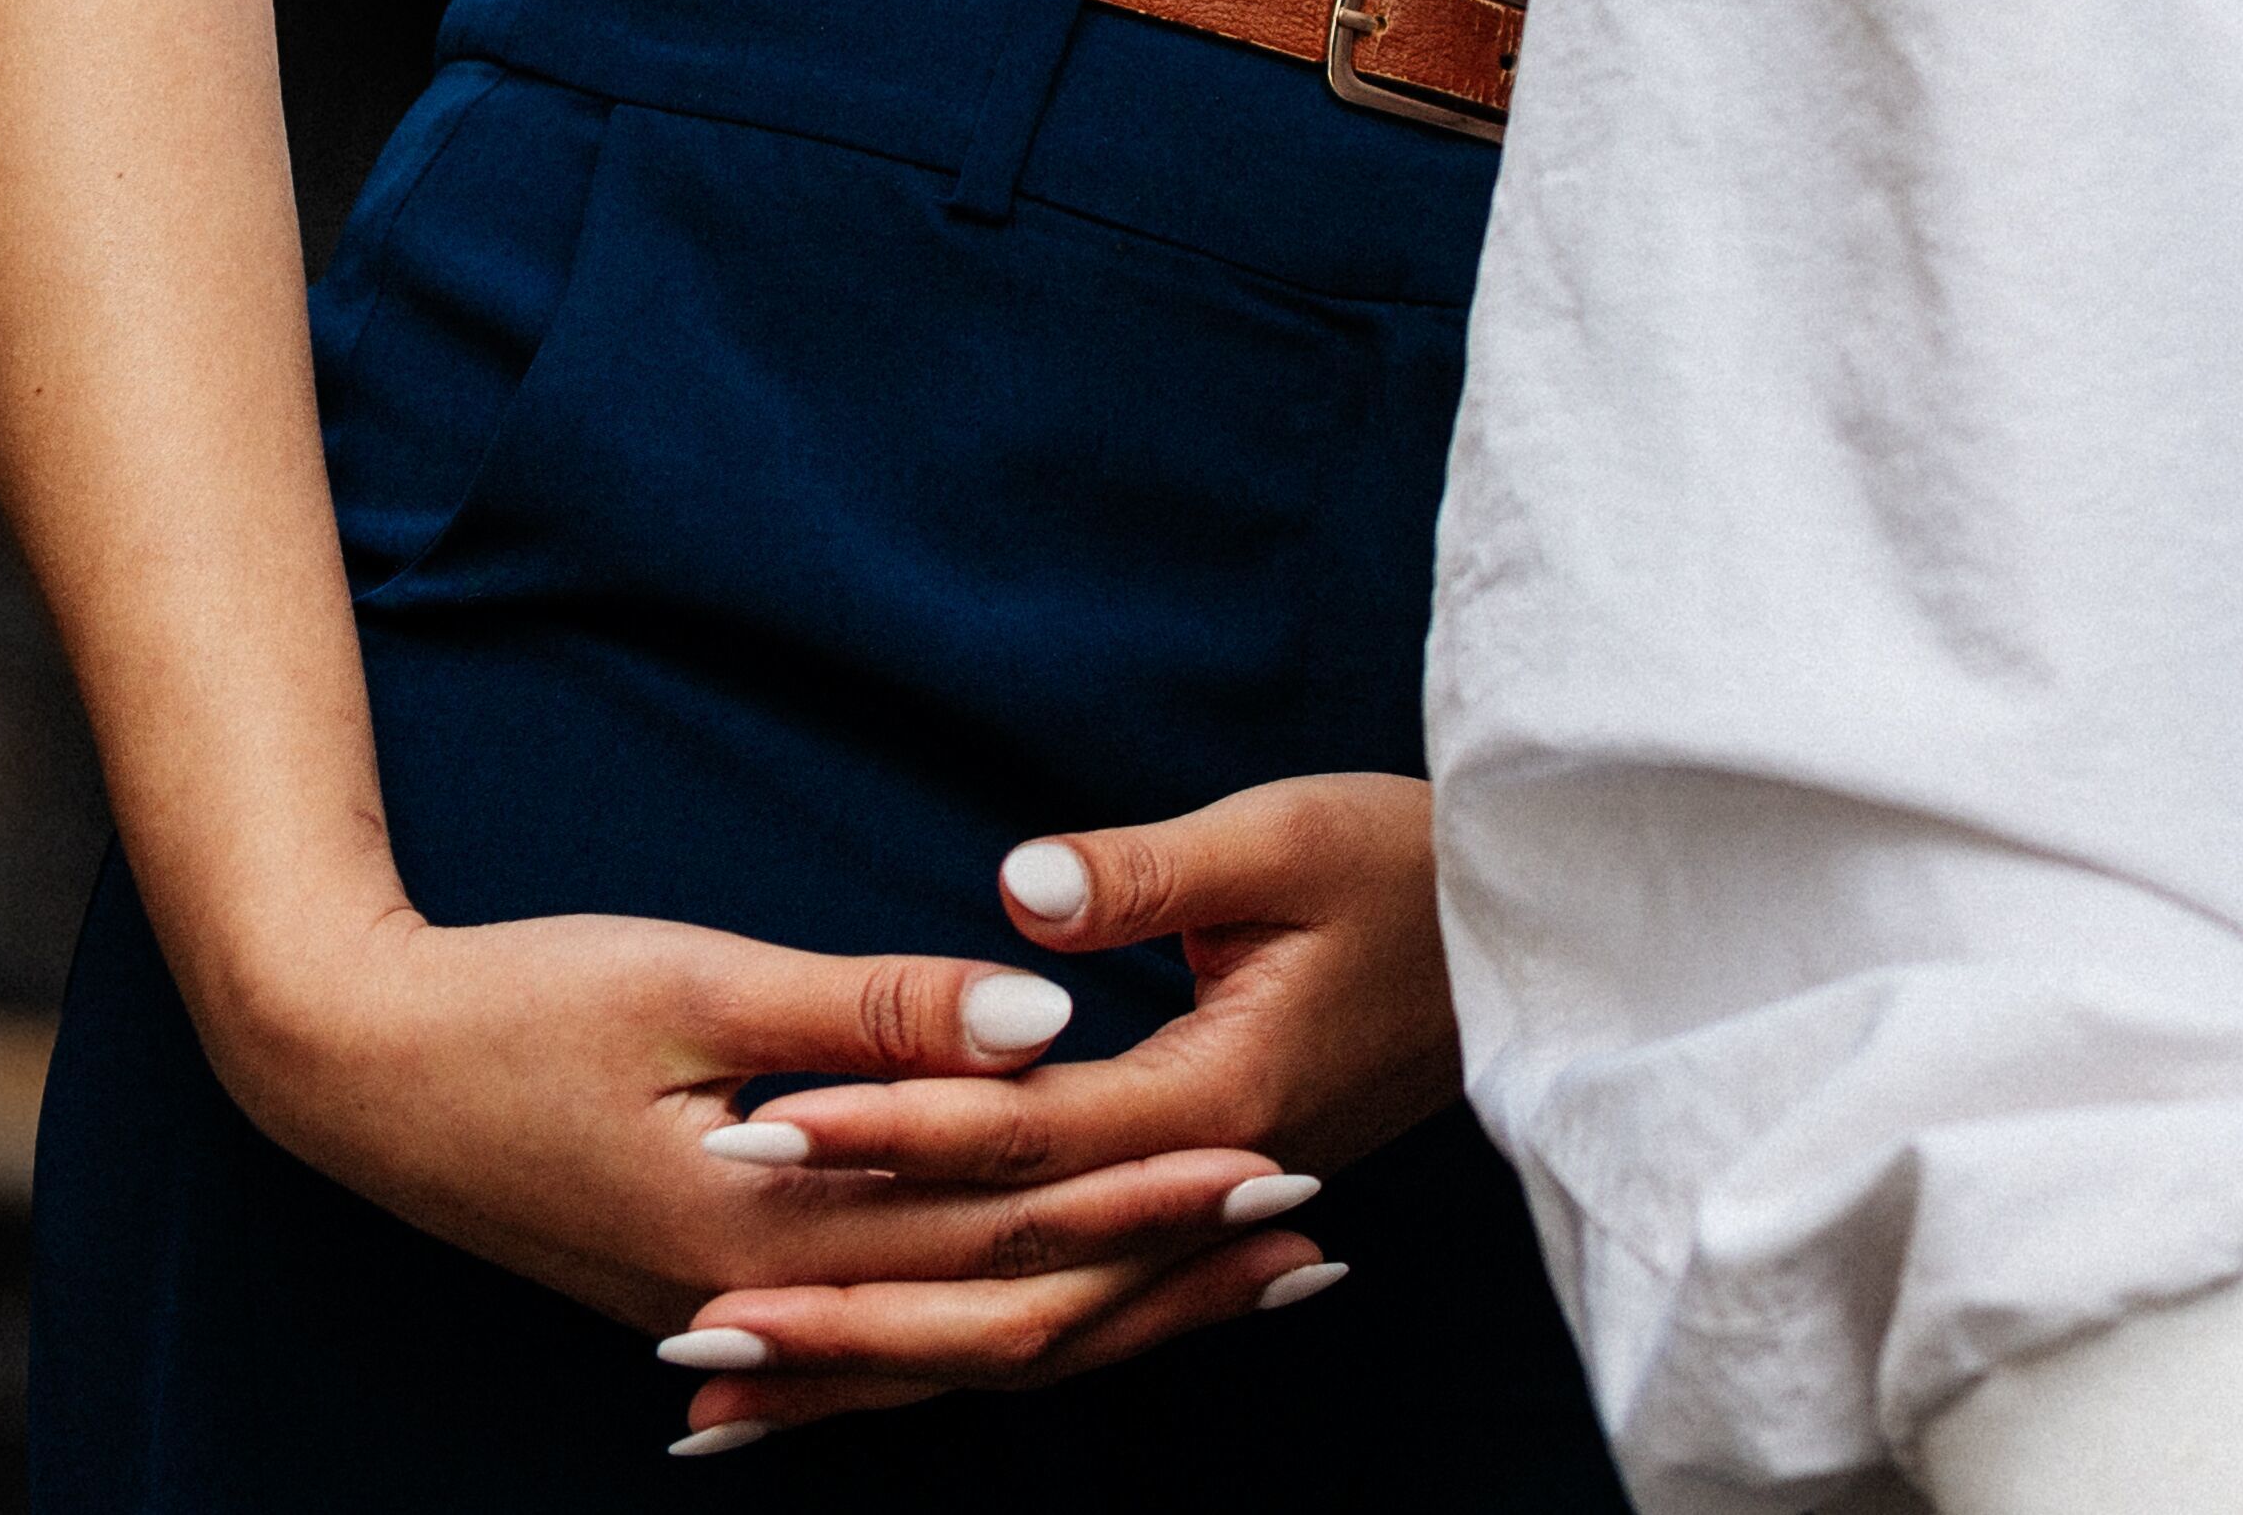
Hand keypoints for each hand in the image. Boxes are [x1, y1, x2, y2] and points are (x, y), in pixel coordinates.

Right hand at [196, 896, 1279, 1363]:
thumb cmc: (519, 1004)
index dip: (1146, 1195)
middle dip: (1164, 1277)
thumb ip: (873, 1012)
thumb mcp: (699, 980)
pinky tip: (1075, 1317)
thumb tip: (1038, 1022)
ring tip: (1241, 1281)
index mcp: (767, 1224)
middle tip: (1308, 1235)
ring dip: (1105, 1312)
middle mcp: (761, 1297)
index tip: (1273, 1160)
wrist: (352, 1072)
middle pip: (1005, 1313)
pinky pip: (889, 1340)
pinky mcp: (719, 1295)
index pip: (1004, 1224)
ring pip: (957, 1343)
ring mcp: (735, 1312)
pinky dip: (995, 1325)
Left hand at [657, 774, 1459, 1437]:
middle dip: (846, 1312)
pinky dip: (954, 1357)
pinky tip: (859, 1378)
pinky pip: (1066, 1319)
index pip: (1024, 1135)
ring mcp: (1212, 1225)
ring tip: (734, 1404)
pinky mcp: (1203, 1224)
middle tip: (695, 1332)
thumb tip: (1024, 887)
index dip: (886, 1131)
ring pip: (1030, 1335)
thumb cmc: (1418, 864)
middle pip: (1010, 1287)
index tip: (759, 1128)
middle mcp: (1211, 1186)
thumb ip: (1150, 873)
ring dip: (883, 1373)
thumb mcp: (1289, 837)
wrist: (1547, 934)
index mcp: (1224, 1092)